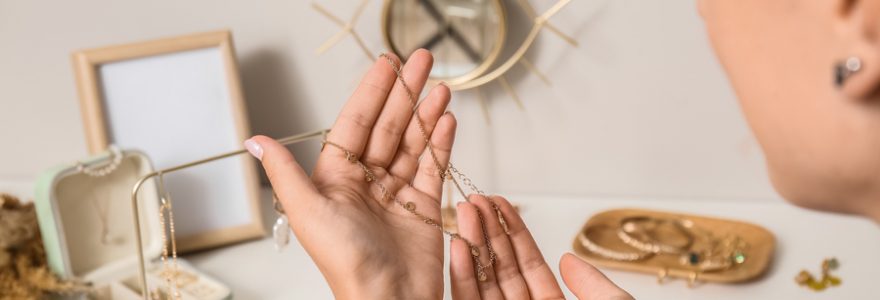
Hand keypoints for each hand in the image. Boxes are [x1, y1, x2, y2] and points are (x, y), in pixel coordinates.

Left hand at [245, 50, 451, 298]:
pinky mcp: (424, 207)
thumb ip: (285, 172)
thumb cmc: (346, 265)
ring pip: (413, 143)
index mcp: (336, 180)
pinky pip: (434, 167)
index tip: (386, 65)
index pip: (356, 124)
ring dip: (426, 113)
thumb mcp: (308, 212)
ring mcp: (398, 194)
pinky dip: (441, 143)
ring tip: (440, 87)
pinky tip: (446, 120)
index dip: (373, 92)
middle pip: (389, 127)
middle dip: (405, 92)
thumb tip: (255, 140)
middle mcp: (367, 183)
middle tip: (421, 62)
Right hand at [451, 195, 632, 299]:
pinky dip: (463, 277)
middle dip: (487, 232)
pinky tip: (460, 247)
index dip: (514, 232)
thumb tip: (568, 259)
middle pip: (502, 270)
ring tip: (464, 213)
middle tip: (474, 200)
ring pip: (483, 283)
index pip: (530, 266)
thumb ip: (595, 285)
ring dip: (471, 246)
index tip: (498, 203)